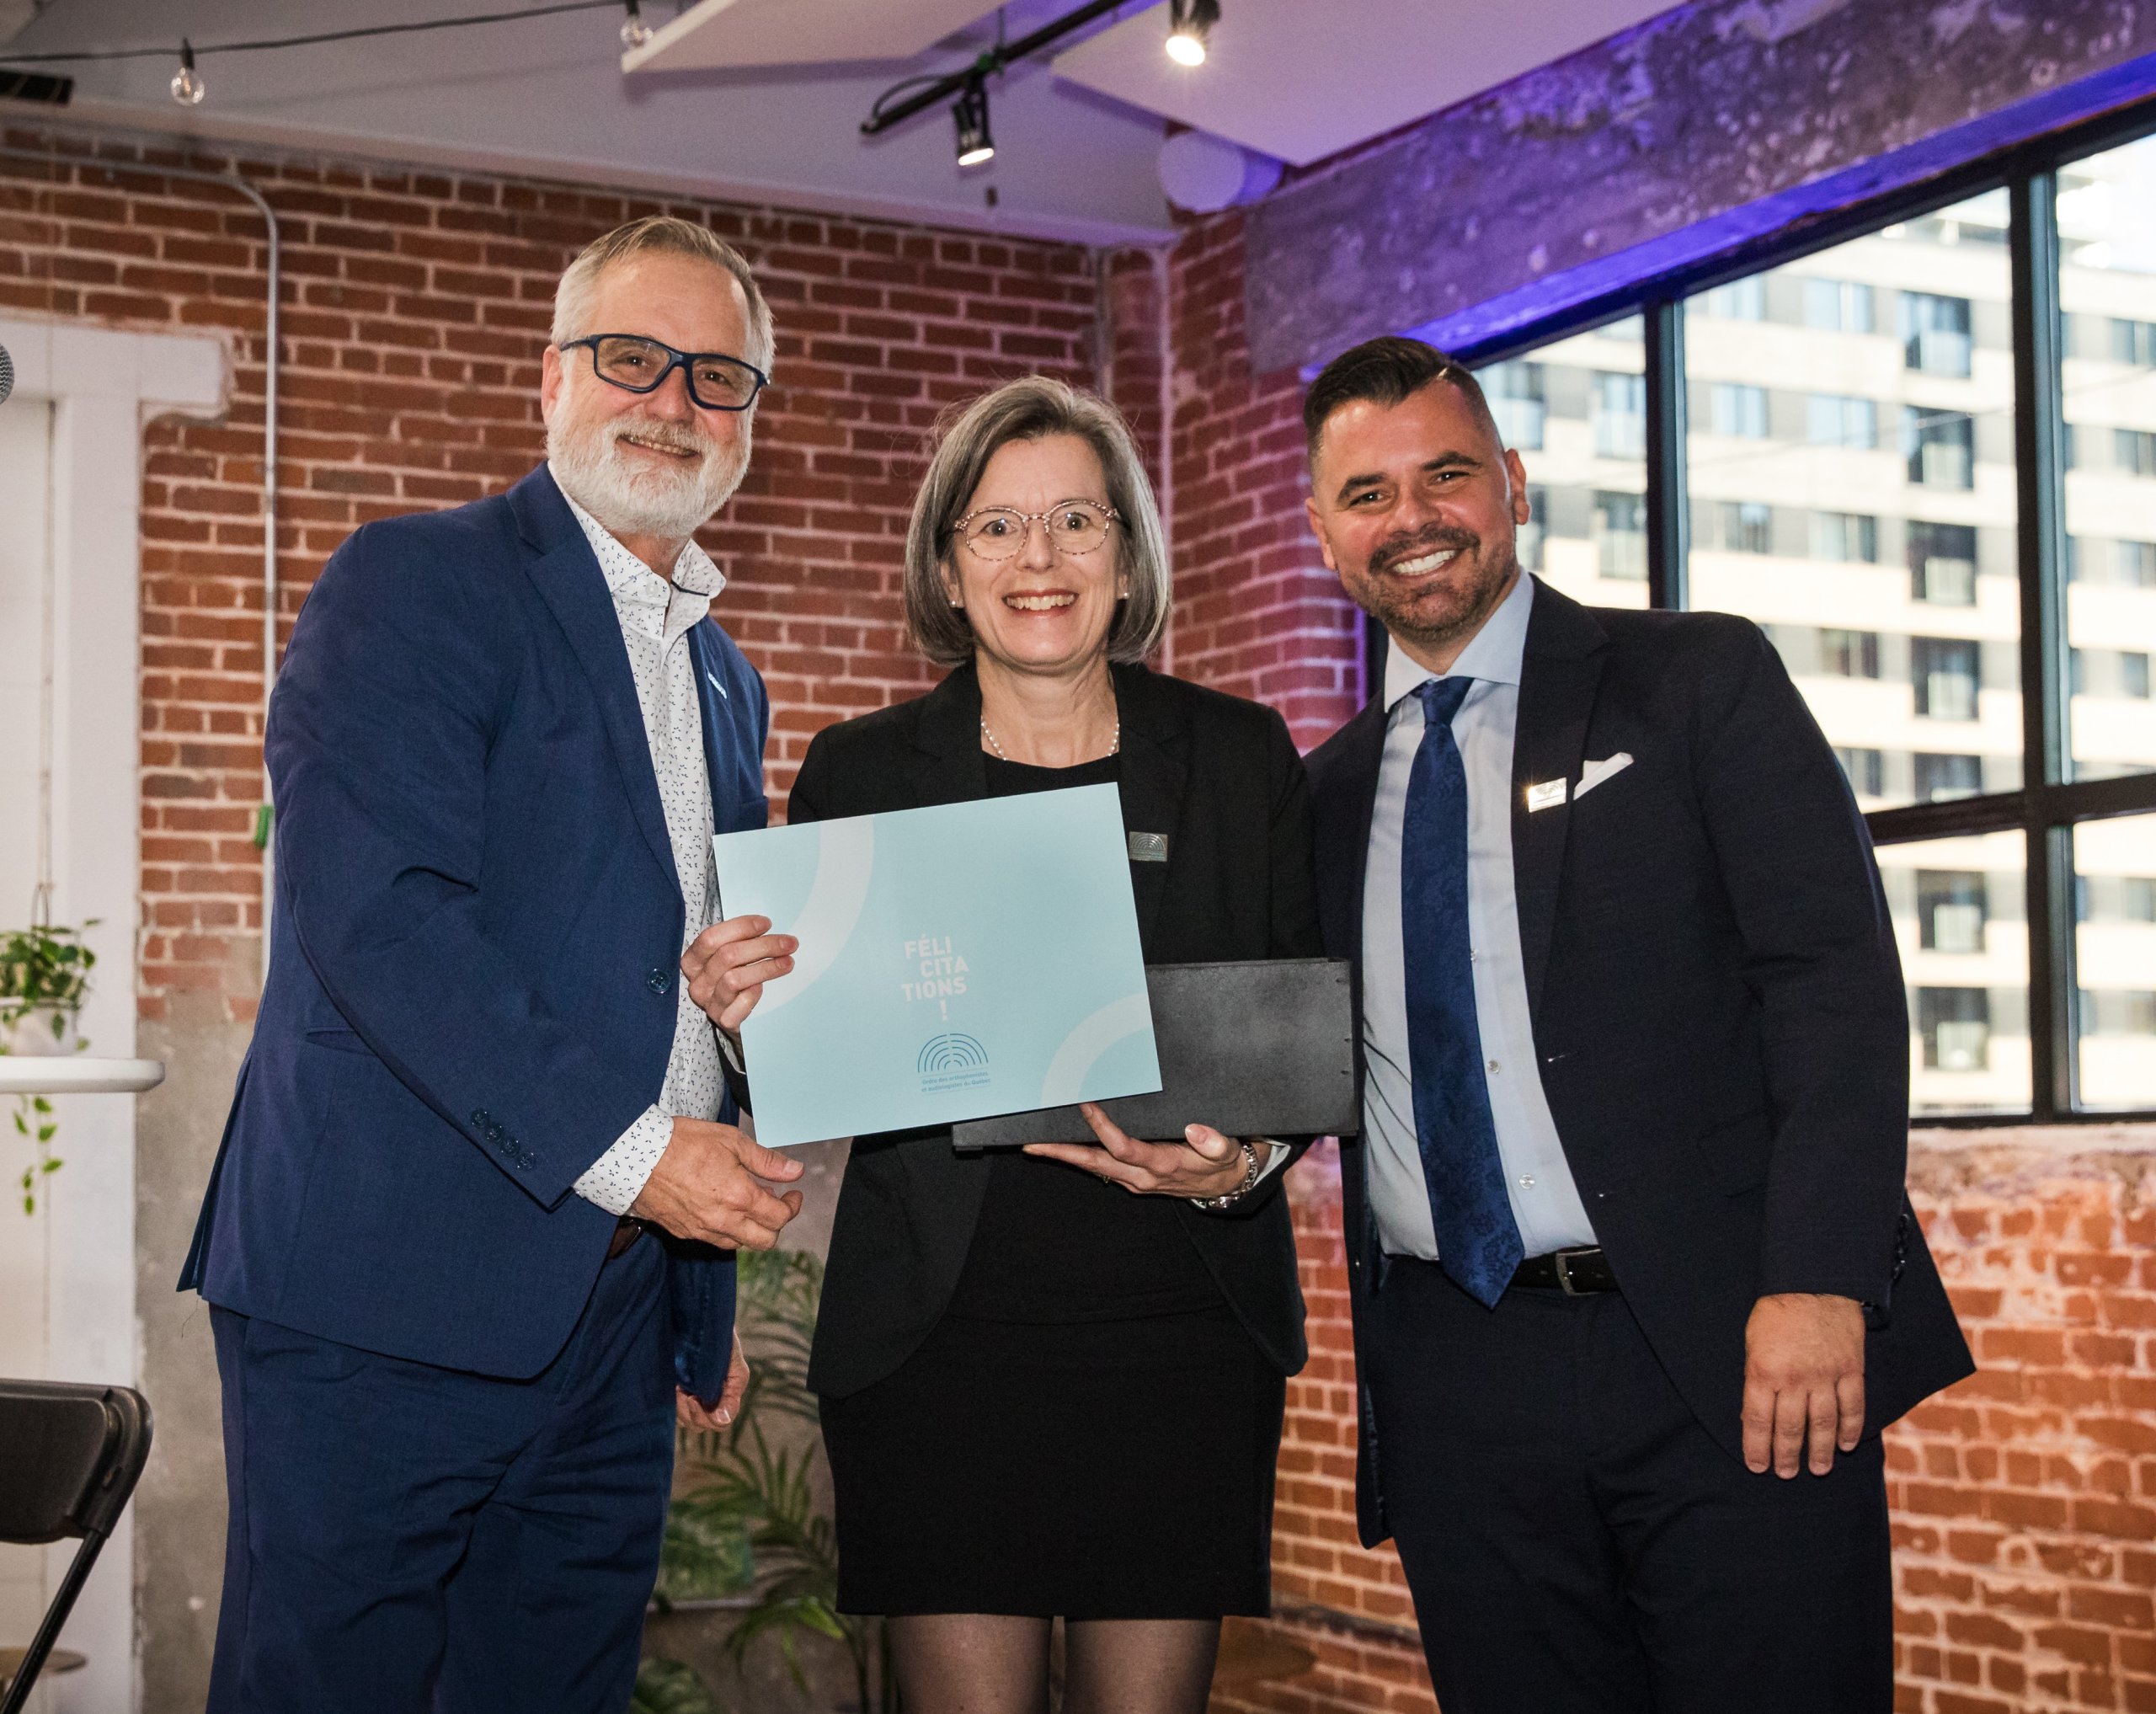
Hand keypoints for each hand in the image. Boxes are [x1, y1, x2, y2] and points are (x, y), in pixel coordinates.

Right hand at [630, 1118, 803, 1250]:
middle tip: (775, 1202)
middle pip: (764, 1241)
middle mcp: (722, 1220)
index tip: (793, 1194)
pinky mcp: (683, 1231)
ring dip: (750, 1228)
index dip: (792, 1206)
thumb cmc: (681, 1143)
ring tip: (747, 1202)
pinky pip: (713, 1240)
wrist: (636, 1155)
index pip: (779, 1217)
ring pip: (738, 1244)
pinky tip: (722, 1207)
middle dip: (776, 1224)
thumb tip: (794, 1170)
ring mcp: (701, 1229)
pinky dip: (726, 1229)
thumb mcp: (731, 1141)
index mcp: (739, 1197)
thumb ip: (766, 1160)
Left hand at [676, 1334, 749, 1430]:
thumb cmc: (715, 1335)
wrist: (693, 1317)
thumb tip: (724, 1419)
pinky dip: (672, 1405)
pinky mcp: (678, 1393)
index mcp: (729, 1391)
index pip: (722, 1420)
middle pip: (704, 1425)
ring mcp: (695, 1397)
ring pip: (688, 1422)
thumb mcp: (730, 1357)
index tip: (695, 1398)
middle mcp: (712, 1398)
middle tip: (686, 1394)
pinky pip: (675, 1413)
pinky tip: (672, 1387)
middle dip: (694, 1413)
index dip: (711, 1416)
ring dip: (681, 1409)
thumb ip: (733, 1386)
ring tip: (678, 1388)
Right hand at [681, 914, 796, 1030]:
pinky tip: (765, 987)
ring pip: (735, 979)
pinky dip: (755, 993)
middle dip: (763, 945)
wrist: (736, 1017)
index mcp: (693, 961)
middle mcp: (698, 982)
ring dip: (766, 967)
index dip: (740, 927)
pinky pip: (741, 1003)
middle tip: (789, 943)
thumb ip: (740, 942)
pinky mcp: (724, 1020)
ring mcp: (710, 1003)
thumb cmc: (735, 978)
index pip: (711, 938)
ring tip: (788, 962)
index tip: (767, 923)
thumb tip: (767, 926)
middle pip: (728, 956)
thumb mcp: (730, 958)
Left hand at [1022, 1103, 1254, 1198]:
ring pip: (1093, 1167)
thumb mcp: (1227, 1151)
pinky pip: (1101, 1167)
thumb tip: (1195, 1130)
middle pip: (1094, 1163)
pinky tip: (1066, 1145)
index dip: (1102, 1127)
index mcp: (1162, 1165)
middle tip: (1032, 1144)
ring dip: (1065, 1156)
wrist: (1226, 1185)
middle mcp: (1142, 1176)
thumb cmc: (1223, 1162)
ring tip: (1037, 1144)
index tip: (1086, 1104)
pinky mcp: (1133, 1178)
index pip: (1123, 1147)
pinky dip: (1080, 1156)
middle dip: (1062, 1153)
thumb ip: (1213, 1142)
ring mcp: (1134, 1180)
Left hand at [1742, 1292, 1865, 1476]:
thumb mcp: (1751, 1342)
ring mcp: (1825, 1376)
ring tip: (1819, 1469)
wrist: (1813, 1282)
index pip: (1757, 1420)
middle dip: (1787, 1456)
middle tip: (1787, 1474)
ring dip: (1821, 1450)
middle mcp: (1795, 1379)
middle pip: (1790, 1428)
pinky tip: (1847, 1444)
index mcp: (1763, 1371)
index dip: (1757, 1447)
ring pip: (1823, 1424)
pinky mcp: (1851, 1370)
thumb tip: (1754, 1416)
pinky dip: (1851, 1428)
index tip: (1758, 1466)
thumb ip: (1756, 1379)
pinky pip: (1853, 1406)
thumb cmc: (1775, 1312)